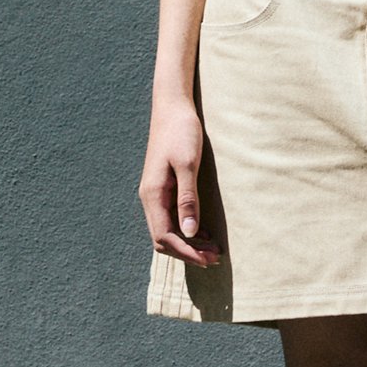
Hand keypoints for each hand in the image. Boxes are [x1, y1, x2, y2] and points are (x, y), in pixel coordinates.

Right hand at [139, 98, 223, 267]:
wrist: (173, 106)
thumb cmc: (181, 131)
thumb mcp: (188, 164)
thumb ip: (188, 199)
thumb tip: (190, 233)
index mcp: (153, 194)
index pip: (164, 237)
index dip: (186, 252)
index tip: (209, 259)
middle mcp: (150, 198)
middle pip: (164, 238)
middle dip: (188, 252)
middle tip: (216, 258)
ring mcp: (156, 193)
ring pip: (168, 230)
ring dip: (188, 243)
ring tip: (213, 249)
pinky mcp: (164, 188)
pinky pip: (172, 218)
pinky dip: (187, 229)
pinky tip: (204, 232)